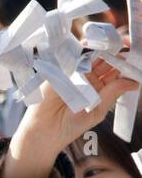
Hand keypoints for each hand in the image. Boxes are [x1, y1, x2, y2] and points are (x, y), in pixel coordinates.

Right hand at [5, 58, 137, 177]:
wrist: (44, 131)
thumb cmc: (69, 127)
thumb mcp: (97, 111)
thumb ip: (112, 94)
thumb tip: (134, 82)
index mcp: (100, 89)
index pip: (116, 72)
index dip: (125, 65)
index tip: (133, 59)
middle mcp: (89, 80)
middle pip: (106, 61)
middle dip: (115, 54)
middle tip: (124, 49)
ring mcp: (75, 74)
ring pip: (92, 57)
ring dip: (101, 50)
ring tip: (109, 47)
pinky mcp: (61, 71)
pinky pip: (74, 57)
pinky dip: (82, 50)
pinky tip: (90, 46)